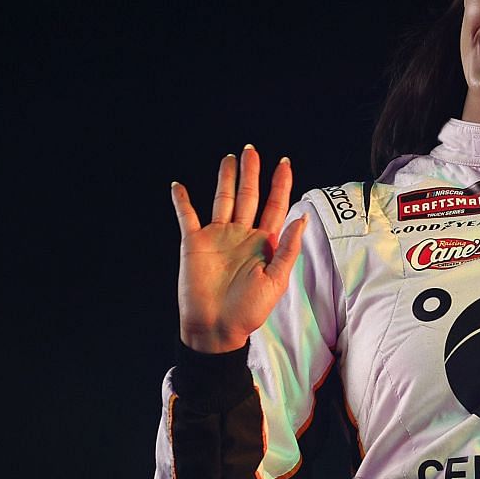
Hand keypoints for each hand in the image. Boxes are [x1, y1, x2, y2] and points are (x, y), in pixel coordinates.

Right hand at [171, 146, 306, 352]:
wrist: (217, 328)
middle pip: (248, 196)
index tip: (284, 162)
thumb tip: (301, 218)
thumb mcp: (276, 280)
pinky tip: (178, 185)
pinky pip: (186, 216)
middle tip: (251, 150)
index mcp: (264, 242)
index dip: (280, 184)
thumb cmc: (249, 311)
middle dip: (251, 173)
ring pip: (223, 199)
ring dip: (225, 179)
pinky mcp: (194, 242)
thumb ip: (287, 248)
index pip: (274, 206)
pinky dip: (181, 201)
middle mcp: (241, 235)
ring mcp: (217, 236)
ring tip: (229, 158)